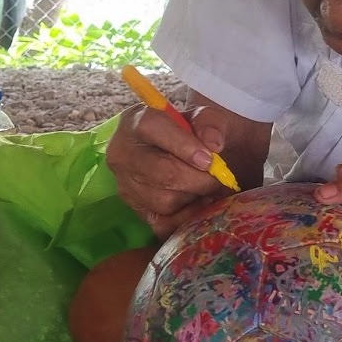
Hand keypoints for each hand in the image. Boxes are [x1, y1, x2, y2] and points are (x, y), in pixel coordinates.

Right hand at [105, 104, 231, 236]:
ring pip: (164, 200)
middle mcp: (122, 152)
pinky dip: (186, 217)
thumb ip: (210, 123)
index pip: (153, 128)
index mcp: (136, 121)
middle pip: (162, 172)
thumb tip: (213, 145)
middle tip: (219, 179)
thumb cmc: (191, 132)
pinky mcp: (134, 209)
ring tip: (207, 188)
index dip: (184, 146)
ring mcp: (125, 184)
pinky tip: (198, 203)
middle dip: (199, 179)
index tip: (209, 160)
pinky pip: (162, 223)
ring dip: (193, 197)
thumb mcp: (203, 118)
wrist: (181, 152)